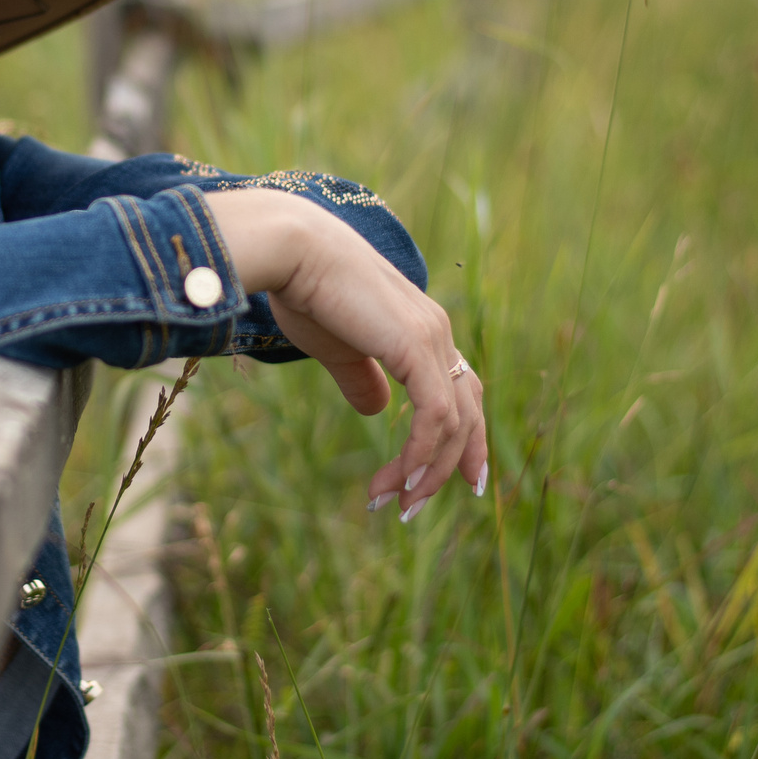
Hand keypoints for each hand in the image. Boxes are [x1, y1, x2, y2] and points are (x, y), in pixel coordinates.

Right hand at [200, 189, 486, 519]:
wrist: (291, 250)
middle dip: (445, 469)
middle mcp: (437, 332)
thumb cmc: (305, 290)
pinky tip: (402, 478)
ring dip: (426, 471)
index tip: (450, 483)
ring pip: (453, 423)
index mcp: (422, 330)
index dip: (462, 441)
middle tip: (410, 508)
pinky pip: (436, 414)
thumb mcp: (336, 347)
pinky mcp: (415, 346)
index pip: (460, 393)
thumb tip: (377, 411)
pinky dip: (423, 453)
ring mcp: (431, 338)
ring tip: (393, 501)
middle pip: (466, 415)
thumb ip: (361, 378)